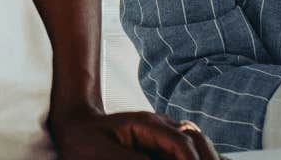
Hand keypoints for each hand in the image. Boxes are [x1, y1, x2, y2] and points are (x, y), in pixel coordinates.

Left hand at [49, 108, 216, 159]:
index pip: (181, 142)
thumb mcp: (106, 156)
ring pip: (194, 144)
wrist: (75, 127)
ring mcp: (162, 133)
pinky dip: (193, 157)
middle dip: (205, 159)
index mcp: (147, 124)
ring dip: (203, 157)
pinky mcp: (160, 144)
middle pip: (194, 140)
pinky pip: (183, 150)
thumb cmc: (85, 141)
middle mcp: (160, 125)